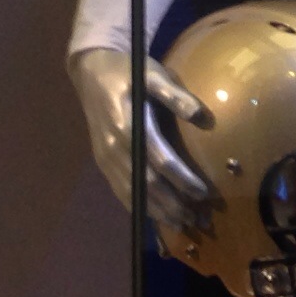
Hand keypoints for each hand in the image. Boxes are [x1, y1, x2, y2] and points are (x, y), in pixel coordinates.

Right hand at [66, 46, 216, 236]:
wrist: (91, 72)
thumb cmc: (128, 71)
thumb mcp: (153, 74)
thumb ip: (176, 95)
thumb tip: (202, 116)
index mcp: (129, 125)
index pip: (160, 161)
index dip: (183, 179)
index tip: (205, 193)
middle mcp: (114, 147)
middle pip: (146, 184)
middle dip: (173, 205)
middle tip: (198, 220)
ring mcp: (106, 157)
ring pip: (133, 192)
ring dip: (158, 212)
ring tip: (183, 225)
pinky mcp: (102, 163)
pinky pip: (120, 191)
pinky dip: (139, 207)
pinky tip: (156, 217)